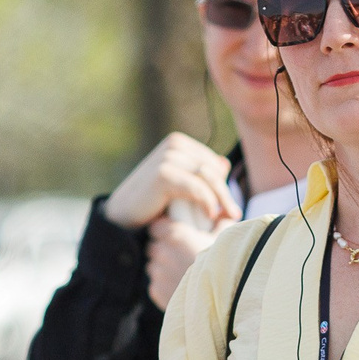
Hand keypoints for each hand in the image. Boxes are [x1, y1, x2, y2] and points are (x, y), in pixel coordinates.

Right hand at [106, 132, 237, 230]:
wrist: (123, 216)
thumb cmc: (153, 202)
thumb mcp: (180, 185)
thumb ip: (200, 173)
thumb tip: (225, 162)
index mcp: (178, 143)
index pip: (214, 162)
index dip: (224, 184)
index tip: (231, 206)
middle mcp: (174, 144)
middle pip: (213, 169)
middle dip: (225, 193)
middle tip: (235, 214)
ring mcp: (167, 156)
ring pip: (208, 177)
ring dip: (220, 199)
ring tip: (226, 217)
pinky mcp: (163, 173)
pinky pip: (196, 187)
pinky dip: (207, 202)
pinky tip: (211, 215)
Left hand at [146, 213, 221, 310]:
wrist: (224, 296)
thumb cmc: (225, 264)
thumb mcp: (226, 238)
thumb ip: (222, 221)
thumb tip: (224, 212)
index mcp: (175, 234)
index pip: (156, 226)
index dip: (164, 230)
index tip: (176, 236)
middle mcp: (162, 252)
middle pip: (154, 247)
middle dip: (165, 250)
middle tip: (182, 257)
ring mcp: (158, 273)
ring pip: (155, 267)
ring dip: (164, 269)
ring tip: (183, 274)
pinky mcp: (157, 291)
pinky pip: (155, 285)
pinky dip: (164, 286)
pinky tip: (181, 288)